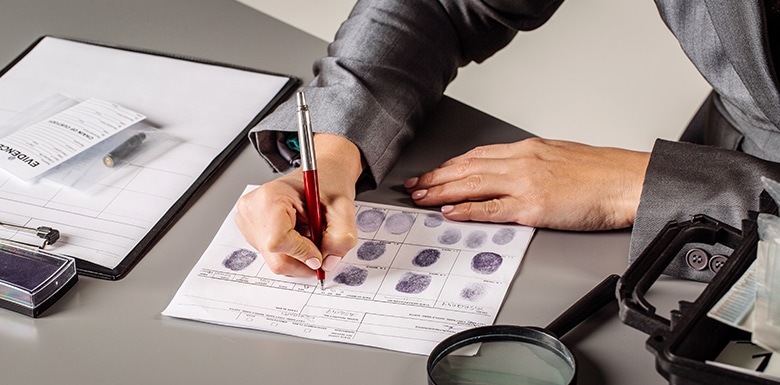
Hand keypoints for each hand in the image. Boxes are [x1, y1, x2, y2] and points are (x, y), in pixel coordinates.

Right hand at [236, 134, 362, 275]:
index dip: (303, 253)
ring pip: (276, 261)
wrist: (323, 174)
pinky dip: (293, 253)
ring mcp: (249, 223)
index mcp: (271, 197)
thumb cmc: (328, 184)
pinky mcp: (252, 233)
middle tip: (321, 247)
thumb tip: (327, 263)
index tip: (320, 251)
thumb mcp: (343, 208)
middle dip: (304, 260)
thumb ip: (341, 238)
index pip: (277, 241)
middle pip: (276, 257)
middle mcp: (253, 210)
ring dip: (300, 256)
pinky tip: (301, 235)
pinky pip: (274, 257)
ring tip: (311, 234)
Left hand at [403, 137, 649, 230]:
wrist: (627, 181)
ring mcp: (525, 184)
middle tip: (414, 186)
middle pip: (467, 168)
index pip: (477, 156)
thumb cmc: (601, 172)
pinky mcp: (533, 206)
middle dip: (436, 177)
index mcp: (527, 150)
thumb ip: (532, 163)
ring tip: (421, 198)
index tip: (433, 172)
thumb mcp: (560, 157)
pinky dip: (467, 210)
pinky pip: (491, 208)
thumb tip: (511, 173)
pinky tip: (450, 212)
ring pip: (472, 185)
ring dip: (441, 192)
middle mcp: (521, 162)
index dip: (449, 165)